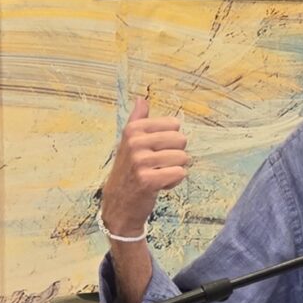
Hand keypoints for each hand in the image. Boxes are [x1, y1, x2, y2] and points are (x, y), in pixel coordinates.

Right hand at [100, 96, 189, 235]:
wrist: (119, 203)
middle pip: (182, 140)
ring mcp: (140, 161)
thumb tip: (141, 99)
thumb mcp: (129, 142)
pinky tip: (159, 185)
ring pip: (183, 158)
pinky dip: (174, 182)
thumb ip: (138, 120)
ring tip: (158, 175)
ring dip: (175, 170)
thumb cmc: (129, 170)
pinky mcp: (148, 180)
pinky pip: (180, 173)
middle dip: (176, 155)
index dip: (171, 141)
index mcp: (133, 129)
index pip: (174, 124)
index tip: (155, 151)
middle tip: (159, 165)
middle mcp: (135, 142)